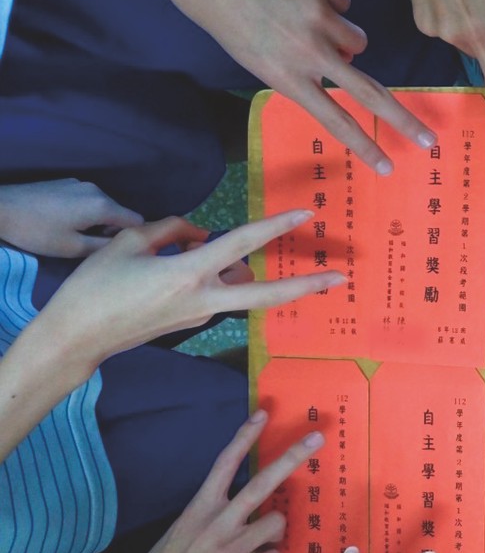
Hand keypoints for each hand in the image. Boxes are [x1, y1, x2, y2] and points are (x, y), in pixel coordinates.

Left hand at [0, 179, 142, 257]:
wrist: (0, 208)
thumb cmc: (37, 232)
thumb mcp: (73, 248)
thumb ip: (104, 247)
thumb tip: (123, 245)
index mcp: (102, 206)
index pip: (137, 220)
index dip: (132, 236)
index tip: (117, 250)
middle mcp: (97, 190)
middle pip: (120, 213)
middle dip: (112, 230)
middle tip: (89, 246)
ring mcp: (81, 184)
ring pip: (103, 207)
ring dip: (97, 222)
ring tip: (73, 235)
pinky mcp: (67, 183)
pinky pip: (88, 200)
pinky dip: (85, 212)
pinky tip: (62, 222)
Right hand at [37, 210, 343, 379]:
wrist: (76, 338)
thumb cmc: (94, 288)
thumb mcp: (128, 243)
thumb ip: (170, 229)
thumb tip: (198, 232)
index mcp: (188, 273)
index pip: (242, 243)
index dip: (275, 225)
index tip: (305, 214)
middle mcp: (203, 298)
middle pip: (266, 292)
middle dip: (305, 285)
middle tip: (340, 278)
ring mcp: (201, 316)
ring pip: (237, 288)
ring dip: (239, 271)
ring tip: (200, 259)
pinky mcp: (192, 324)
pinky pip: (215, 293)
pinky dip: (212, 277)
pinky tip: (175, 266)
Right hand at [68, 412, 324, 552]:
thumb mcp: (177, 535)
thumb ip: (209, 520)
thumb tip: (241, 513)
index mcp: (196, 510)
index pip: (224, 464)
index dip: (245, 437)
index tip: (264, 414)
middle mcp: (215, 524)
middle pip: (263, 482)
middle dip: (293, 457)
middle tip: (317, 438)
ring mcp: (228, 550)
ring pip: (277, 523)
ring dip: (275, 534)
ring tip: (256, 549)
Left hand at [157, 0, 436, 174]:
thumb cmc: (218, 10)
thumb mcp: (252, 53)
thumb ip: (298, 66)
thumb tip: (344, 60)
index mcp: (285, 77)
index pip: (336, 121)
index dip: (365, 146)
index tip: (388, 166)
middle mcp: (308, 52)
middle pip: (369, 93)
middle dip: (403, 119)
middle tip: (429, 138)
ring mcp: (320, 17)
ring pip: (357, 38)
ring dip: (344, 35)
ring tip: (309, 18)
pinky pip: (342, 0)